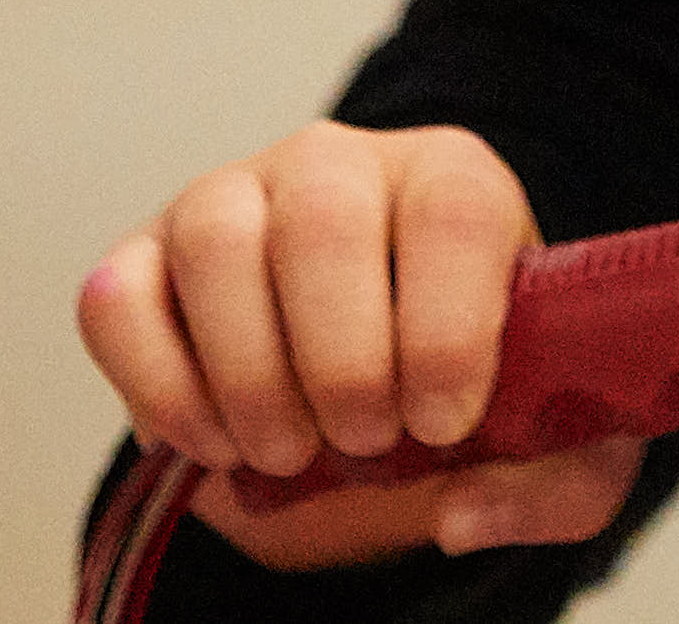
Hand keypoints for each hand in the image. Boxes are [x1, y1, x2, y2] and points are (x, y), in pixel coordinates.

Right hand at [73, 119, 642, 572]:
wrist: (364, 399)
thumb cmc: (455, 394)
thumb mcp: (545, 440)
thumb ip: (561, 484)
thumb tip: (464, 515)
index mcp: (453, 178)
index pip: (454, 211)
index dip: (446, 328)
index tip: (442, 422)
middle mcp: (339, 164)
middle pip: (327, 219)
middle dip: (343, 362)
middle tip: (363, 444)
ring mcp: (229, 198)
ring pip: (218, 244)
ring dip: (249, 375)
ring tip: (287, 451)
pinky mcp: (141, 256)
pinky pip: (117, 298)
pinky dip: (157, 386)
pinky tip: (209, 441)